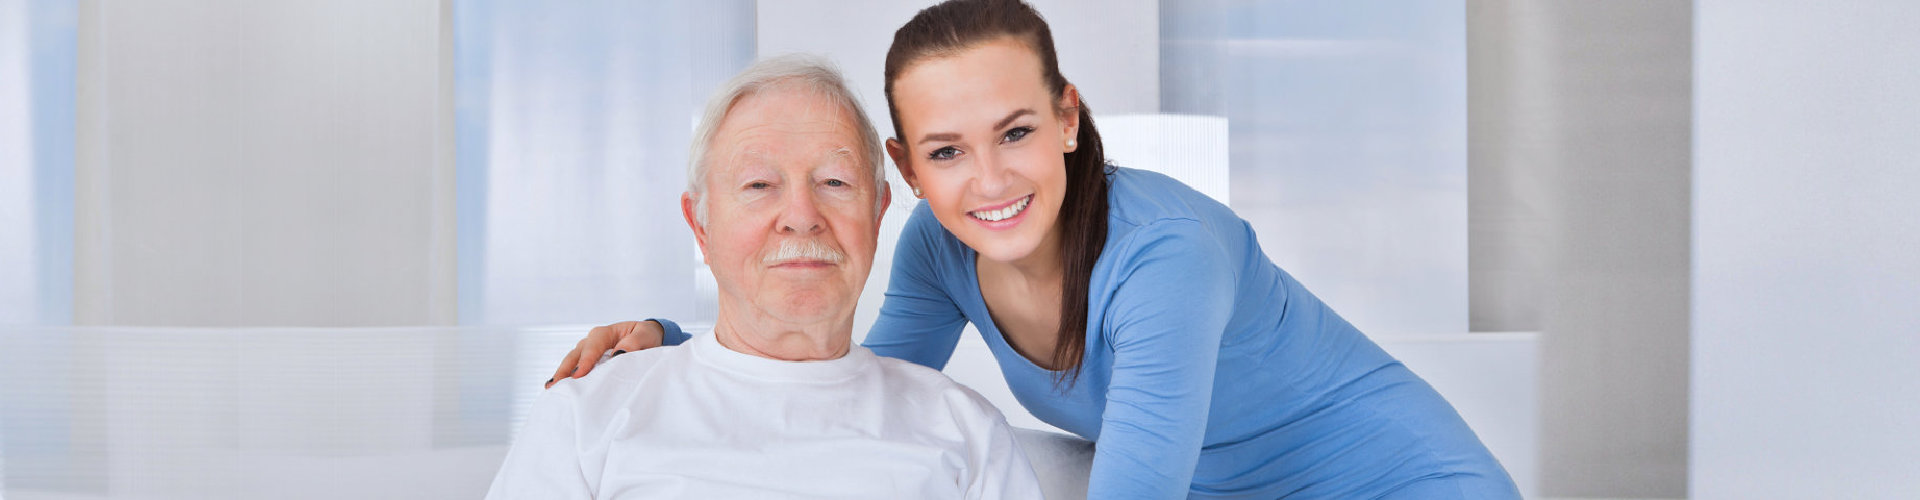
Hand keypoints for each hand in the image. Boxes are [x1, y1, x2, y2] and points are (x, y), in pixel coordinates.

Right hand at [546, 320, 663, 387]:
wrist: (647, 338)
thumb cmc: (646, 336)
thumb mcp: (645, 336)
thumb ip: (634, 343)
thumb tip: (619, 353)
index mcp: (605, 333)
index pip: (592, 347)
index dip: (585, 361)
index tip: (579, 375)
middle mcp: (592, 341)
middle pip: (575, 355)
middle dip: (564, 370)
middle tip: (555, 385)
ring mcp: (587, 352)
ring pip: (572, 362)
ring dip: (562, 375)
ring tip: (552, 389)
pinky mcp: (589, 362)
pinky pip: (576, 369)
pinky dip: (568, 379)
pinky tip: (560, 390)